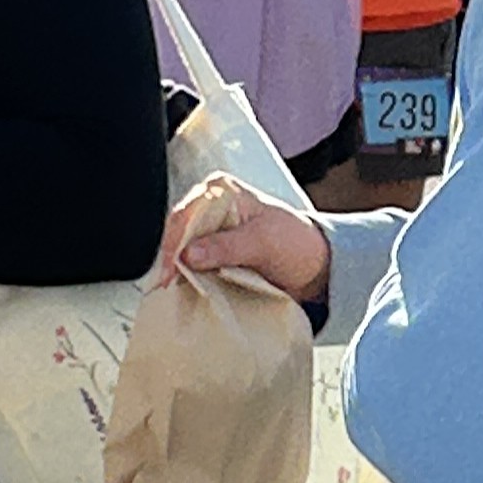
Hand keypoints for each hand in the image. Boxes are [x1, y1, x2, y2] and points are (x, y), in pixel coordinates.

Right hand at [157, 174, 331, 307]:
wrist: (315, 266)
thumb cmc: (295, 243)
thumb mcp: (263, 242)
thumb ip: (227, 246)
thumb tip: (190, 254)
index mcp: (221, 190)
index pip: (185, 214)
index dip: (174, 244)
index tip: (171, 272)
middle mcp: (210, 206)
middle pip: (177, 232)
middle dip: (171, 260)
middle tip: (167, 288)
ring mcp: (210, 230)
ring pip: (181, 250)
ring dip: (177, 271)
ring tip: (172, 292)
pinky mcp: (214, 252)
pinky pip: (192, 264)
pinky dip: (188, 278)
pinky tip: (184, 291)